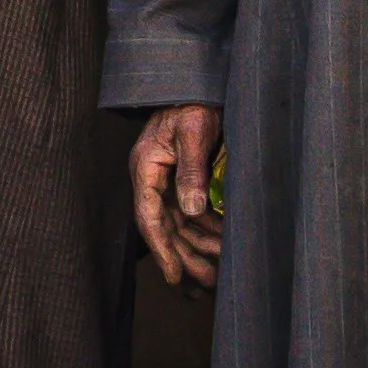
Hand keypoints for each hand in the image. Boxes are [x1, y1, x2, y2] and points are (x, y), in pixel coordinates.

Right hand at [131, 106, 224, 286]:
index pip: (150, 217)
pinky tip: (220, 243)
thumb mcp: (194, 132)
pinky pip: (191, 211)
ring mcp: (167, 179)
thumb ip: (191, 171)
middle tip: (204, 283)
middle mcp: (152, 178)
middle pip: (165, 227)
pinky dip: (205, 228)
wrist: (198, 84)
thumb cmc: (193, 103)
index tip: (174, 277)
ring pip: (179, 223)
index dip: (162, 250)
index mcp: (146, 167)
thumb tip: (191, 211)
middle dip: (183, 256)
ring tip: (215, 271)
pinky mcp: (183, 178)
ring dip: (196, 246)